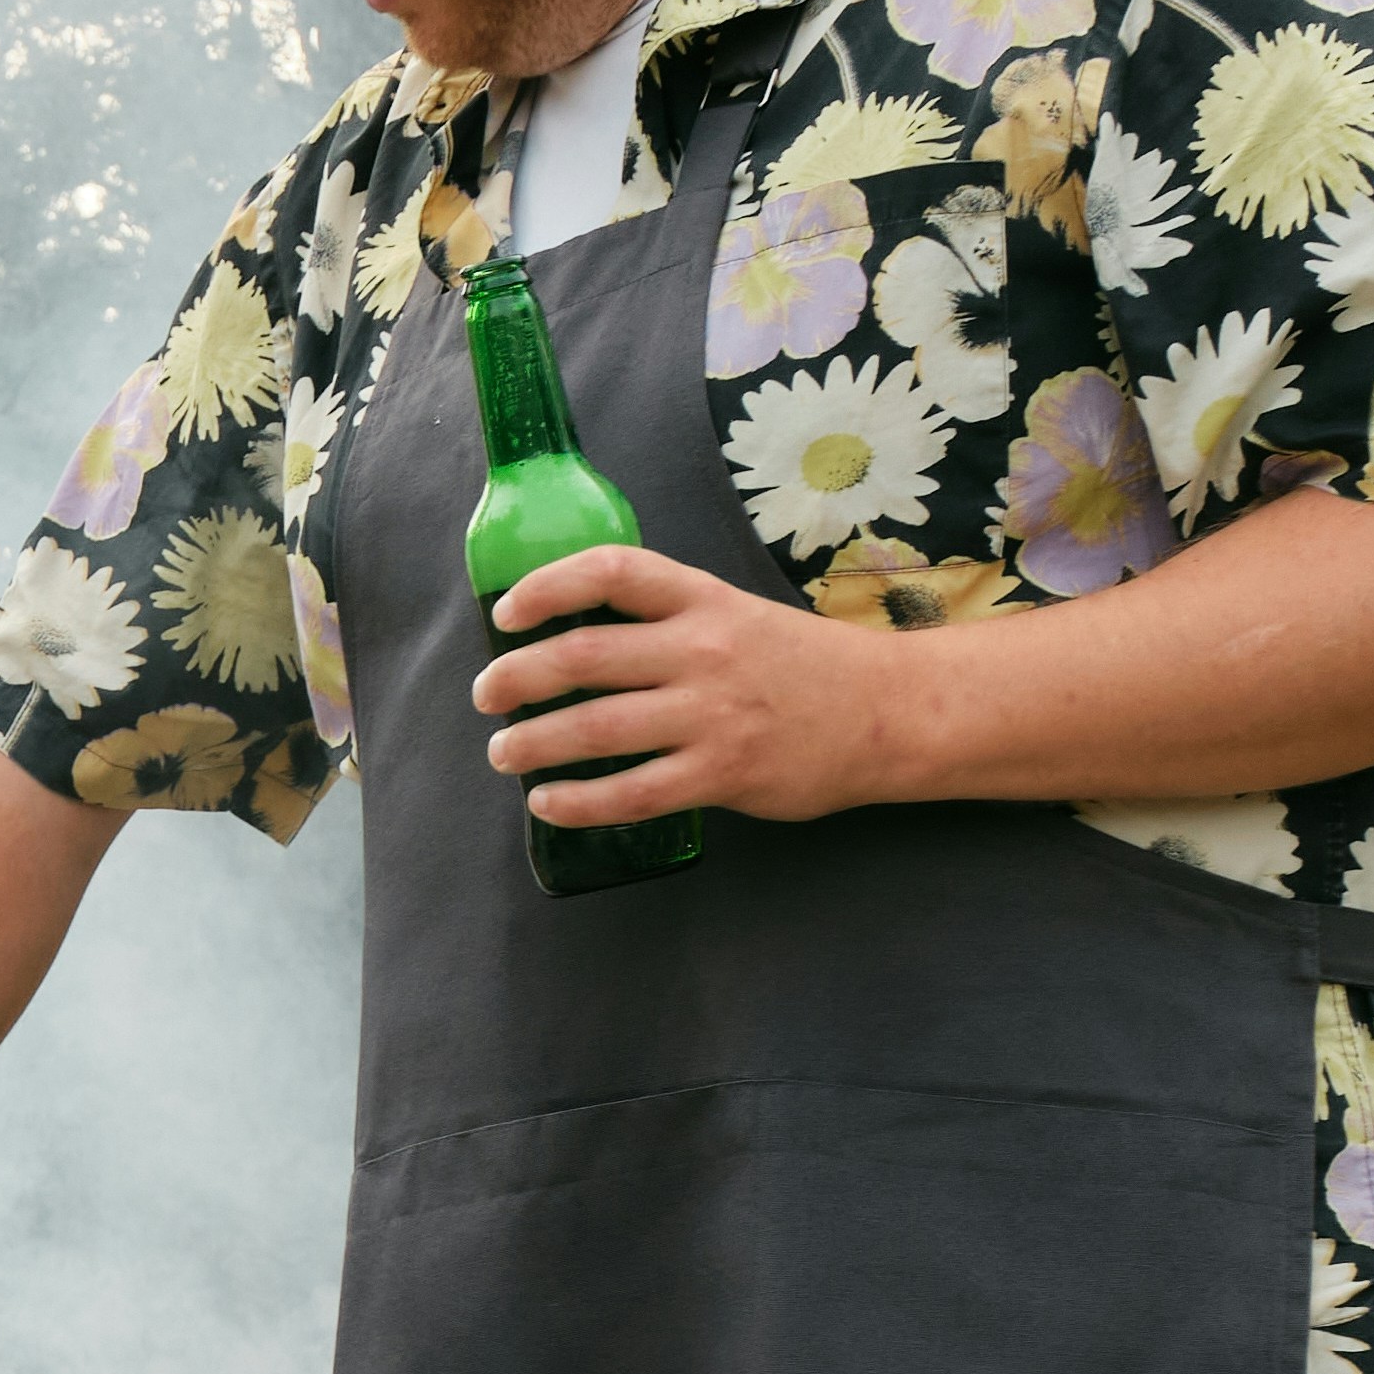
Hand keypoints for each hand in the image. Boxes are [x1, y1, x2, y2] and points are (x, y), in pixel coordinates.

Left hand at [470, 546, 931, 829]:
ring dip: (533, 743)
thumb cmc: (800, 665)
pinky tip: (549, 802)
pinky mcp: (723, 773)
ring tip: (503, 752)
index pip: (611, 571)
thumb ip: (669, 619)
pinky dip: (578, 802)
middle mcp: (702, 650)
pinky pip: (632, 793)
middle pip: (583, 655)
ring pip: (595, 728)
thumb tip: (576, 634)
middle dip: (517, 677)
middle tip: (487, 696)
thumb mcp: (736, 615)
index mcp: (703, 599)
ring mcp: (712, 714)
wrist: (886, 713)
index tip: (506, 612)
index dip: (546, 586)